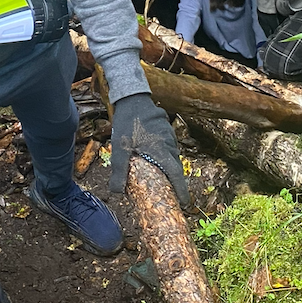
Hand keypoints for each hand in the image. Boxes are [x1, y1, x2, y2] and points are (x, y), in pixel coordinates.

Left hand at [109, 92, 189, 207]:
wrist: (133, 98)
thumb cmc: (127, 123)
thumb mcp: (119, 148)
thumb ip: (118, 170)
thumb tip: (116, 193)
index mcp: (162, 152)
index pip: (176, 176)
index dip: (182, 191)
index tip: (185, 204)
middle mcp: (170, 145)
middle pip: (177, 168)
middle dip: (176, 184)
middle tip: (172, 197)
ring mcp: (170, 137)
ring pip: (173, 158)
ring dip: (170, 170)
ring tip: (164, 182)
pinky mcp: (167, 131)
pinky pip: (170, 148)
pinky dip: (167, 158)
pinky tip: (156, 161)